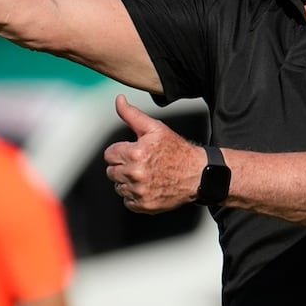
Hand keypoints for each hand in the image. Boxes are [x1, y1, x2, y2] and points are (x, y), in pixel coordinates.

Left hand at [104, 94, 198, 213]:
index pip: (109, 154)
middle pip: (111, 171)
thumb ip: (132, 114)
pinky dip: (135, 196)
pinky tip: (148, 187)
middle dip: (123, 166)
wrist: (197, 174)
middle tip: (141, 163)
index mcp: (135, 153)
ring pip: (118, 187)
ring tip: (146, 175)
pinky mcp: (144, 206)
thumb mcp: (155, 128)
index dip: (121, 151)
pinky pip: (127, 201)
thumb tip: (119, 100)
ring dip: (128, 182)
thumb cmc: (176, 150)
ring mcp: (139, 192)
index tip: (133, 152)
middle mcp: (135, 174)